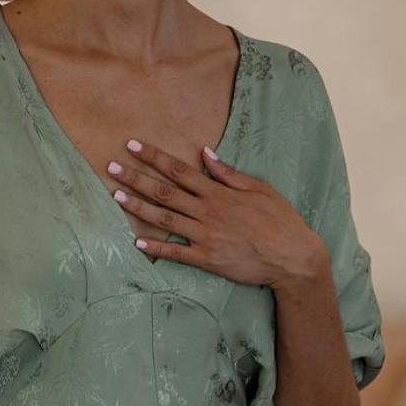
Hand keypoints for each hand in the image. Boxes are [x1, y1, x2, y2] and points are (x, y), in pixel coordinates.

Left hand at [107, 138, 326, 289]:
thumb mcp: (259, 189)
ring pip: (165, 219)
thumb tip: (206, 153)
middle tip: (112, 167)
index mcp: (218, 193)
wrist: (292, 256)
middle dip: (136, 178)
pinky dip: (157, 248)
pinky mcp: (207, 258)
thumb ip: (229, 173)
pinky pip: (177, 253)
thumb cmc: (279, 220)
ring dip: (138, 208)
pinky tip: (137, 242)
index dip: (155, 157)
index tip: (134, 146)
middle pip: (165, 192)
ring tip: (116, 196)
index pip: (180, 170)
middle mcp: (207, 211)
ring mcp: (205, 236)